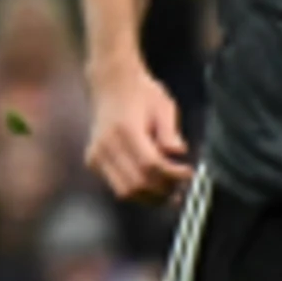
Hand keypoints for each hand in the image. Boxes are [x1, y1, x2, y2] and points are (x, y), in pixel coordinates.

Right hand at [83, 67, 191, 204]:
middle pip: (137, 183)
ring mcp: (97, 154)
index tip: (189, 173)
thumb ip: (170, 131)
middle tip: (181, 187)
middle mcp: (107, 144)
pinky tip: (151, 183)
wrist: (110, 83)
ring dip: (149, 196)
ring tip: (168, 192)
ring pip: (124, 191)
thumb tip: (179, 152)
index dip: (173, 175)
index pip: (150, 165)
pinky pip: (116, 186)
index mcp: (126, 129)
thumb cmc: (140, 92)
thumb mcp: (163, 105)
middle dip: (162, 190)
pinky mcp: (93, 160)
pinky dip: (136, 190)